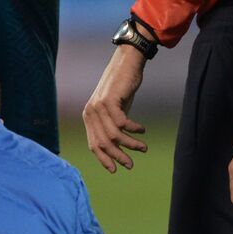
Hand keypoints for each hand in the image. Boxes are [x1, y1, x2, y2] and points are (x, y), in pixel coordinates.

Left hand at [83, 45, 147, 171]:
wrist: (126, 64)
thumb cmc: (122, 88)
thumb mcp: (115, 110)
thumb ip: (113, 126)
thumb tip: (118, 146)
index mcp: (89, 117)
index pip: (93, 145)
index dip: (104, 159)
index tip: (115, 170)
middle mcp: (90, 112)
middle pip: (103, 143)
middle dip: (118, 156)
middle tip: (131, 165)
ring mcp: (98, 106)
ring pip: (114, 135)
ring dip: (131, 144)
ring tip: (143, 147)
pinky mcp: (109, 101)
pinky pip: (122, 123)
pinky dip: (134, 129)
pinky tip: (142, 130)